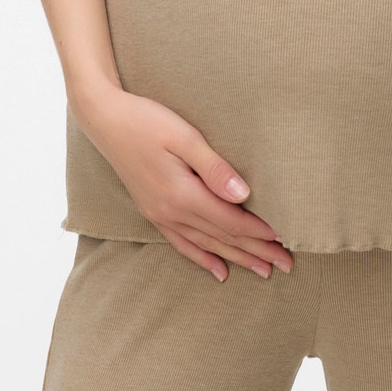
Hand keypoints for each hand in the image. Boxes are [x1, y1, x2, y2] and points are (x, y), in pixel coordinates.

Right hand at [75, 86, 293, 282]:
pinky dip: (202, 259)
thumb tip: (244, 195)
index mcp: (182, 195)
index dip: (259, 233)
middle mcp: (170, 212)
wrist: (104, 119)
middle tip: (286, 264)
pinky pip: (181, 244)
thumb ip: (214, 168)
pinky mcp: (152, 211)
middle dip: (256, 252)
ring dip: (236, 259)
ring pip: (206, 245)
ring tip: (262, 272)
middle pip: (223, 238)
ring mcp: (160, 214)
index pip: (230, 221)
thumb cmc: (146, 120)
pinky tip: (219, 271)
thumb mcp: (184, 137)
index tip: (285, 240)